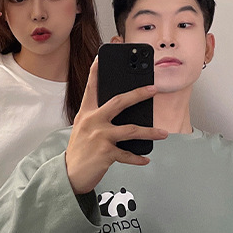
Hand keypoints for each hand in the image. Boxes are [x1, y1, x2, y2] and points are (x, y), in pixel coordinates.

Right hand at [65, 59, 167, 194]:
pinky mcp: (105, 153)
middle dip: (139, 94)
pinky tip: (146, 158)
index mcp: (86, 113)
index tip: (101, 57)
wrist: (69, 175)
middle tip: (153, 89)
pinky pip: (127, 154)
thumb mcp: (83, 130)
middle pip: (119, 101)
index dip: (96, 71)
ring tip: (163, 133)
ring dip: (150, 131)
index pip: (91, 88)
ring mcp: (99, 136)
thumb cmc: (79, 151)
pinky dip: (138, 158)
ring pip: (131, 129)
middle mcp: (92, 121)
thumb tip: (124, 114)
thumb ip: (98, 118)